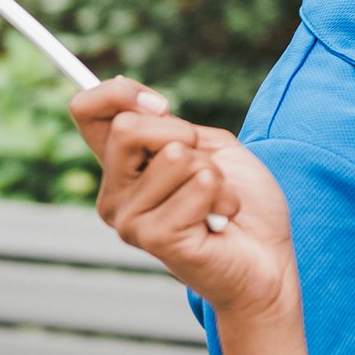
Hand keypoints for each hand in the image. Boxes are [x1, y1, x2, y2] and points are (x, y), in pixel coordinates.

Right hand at [70, 83, 295, 324]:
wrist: (268, 261)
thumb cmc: (241, 204)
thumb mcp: (209, 147)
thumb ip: (171, 126)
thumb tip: (135, 101)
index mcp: (123, 169)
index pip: (86, 112)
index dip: (117, 93)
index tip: (160, 103)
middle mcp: (115, 195)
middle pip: (128, 127)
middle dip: (183, 134)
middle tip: (205, 167)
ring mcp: (130, 220)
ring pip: (175, 155)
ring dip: (213, 172)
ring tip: (216, 201)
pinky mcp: (155, 238)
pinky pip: (198, 183)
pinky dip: (223, 194)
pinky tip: (219, 221)